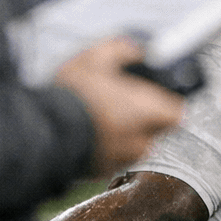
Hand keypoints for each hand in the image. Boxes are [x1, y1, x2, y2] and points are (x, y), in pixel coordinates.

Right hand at [55, 37, 184, 177]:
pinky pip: (115, 157)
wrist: (41, 133)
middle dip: (146, 117)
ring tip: (102, 115)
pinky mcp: (102, 172)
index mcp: (147, 112)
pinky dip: (108, 146)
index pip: (178, 114)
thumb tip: (136, 48)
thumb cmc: (73, 94)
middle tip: (125, 102)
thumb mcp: (95, 58)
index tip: (157, 95)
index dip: (169, 103)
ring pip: (136, 145)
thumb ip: (121, 49)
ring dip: (127, 132)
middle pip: (157, 130)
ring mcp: (122, 160)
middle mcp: (140, 141)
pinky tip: (90, 130)